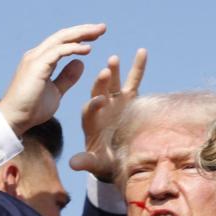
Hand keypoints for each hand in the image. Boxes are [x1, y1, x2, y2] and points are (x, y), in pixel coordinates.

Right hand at [0, 24, 107, 136]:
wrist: (15, 120)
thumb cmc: (32, 108)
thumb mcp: (56, 91)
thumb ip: (67, 77)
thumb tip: (81, 62)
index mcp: (41, 60)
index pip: (62, 42)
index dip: (80, 36)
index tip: (97, 35)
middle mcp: (37, 55)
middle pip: (63, 36)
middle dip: (83, 30)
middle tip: (102, 27)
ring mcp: (35, 59)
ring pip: (61, 39)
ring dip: (81, 34)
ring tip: (99, 32)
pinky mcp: (36, 66)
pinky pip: (58, 52)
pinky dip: (73, 48)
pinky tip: (88, 49)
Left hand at [70, 49, 147, 181]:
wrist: (117, 157)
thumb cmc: (105, 162)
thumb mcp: (96, 163)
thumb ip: (86, 162)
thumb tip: (73, 164)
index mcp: (90, 121)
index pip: (90, 110)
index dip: (95, 105)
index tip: (100, 100)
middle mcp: (101, 107)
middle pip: (99, 92)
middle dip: (102, 82)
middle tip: (105, 71)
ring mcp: (115, 101)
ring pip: (113, 83)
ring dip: (114, 71)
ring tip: (114, 58)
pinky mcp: (129, 98)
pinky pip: (134, 81)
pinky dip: (138, 67)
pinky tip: (142, 51)